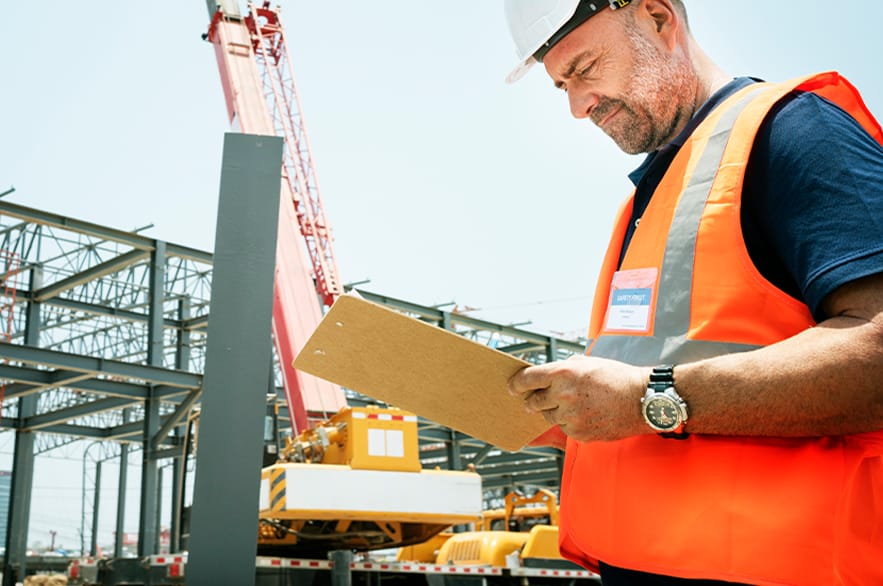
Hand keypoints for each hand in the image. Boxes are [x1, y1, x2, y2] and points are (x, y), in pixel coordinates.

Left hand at [507, 355, 649, 441]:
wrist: (642, 400)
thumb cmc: (616, 378)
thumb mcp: (586, 363)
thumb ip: (561, 369)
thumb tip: (542, 376)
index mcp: (563, 372)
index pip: (527, 379)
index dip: (516, 384)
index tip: (512, 388)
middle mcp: (563, 394)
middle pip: (533, 402)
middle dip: (535, 400)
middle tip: (544, 398)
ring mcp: (570, 416)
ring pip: (548, 417)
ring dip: (554, 412)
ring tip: (575, 404)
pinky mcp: (579, 433)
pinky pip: (563, 429)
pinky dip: (570, 423)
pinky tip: (587, 415)